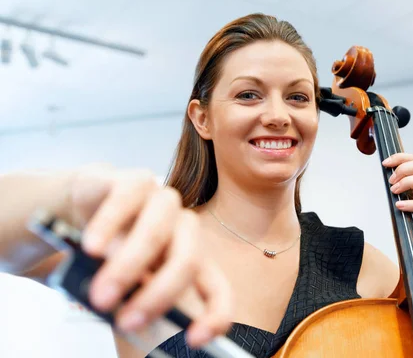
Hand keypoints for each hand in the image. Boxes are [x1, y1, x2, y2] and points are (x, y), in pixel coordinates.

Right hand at [60, 163, 231, 347]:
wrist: (87, 201)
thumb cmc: (111, 246)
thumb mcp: (125, 279)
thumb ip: (133, 295)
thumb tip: (128, 319)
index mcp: (190, 257)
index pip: (217, 288)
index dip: (214, 313)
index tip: (195, 339)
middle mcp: (183, 229)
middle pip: (188, 260)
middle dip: (158, 295)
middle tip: (125, 321)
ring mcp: (162, 202)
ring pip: (156, 233)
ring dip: (127, 268)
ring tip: (100, 294)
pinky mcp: (136, 181)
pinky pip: (126, 200)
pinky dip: (108, 226)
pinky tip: (92, 248)